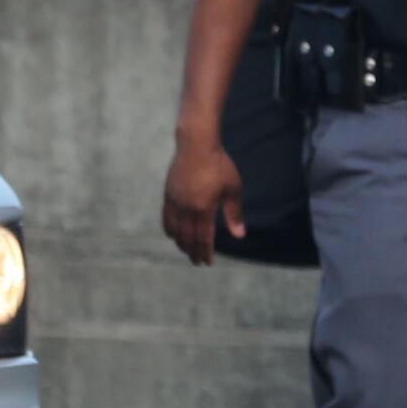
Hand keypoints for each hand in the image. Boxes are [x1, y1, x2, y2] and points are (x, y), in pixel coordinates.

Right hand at [163, 135, 244, 266]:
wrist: (197, 144)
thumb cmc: (219, 164)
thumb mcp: (233, 188)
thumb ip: (234, 213)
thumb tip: (240, 235)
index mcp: (204, 209)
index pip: (203, 239)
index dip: (205, 252)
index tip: (208, 262)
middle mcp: (187, 208)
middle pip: (188, 238)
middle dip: (193, 252)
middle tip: (197, 262)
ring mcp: (175, 202)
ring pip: (175, 231)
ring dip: (181, 244)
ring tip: (187, 251)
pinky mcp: (168, 195)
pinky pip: (166, 219)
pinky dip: (170, 231)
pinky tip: (174, 235)